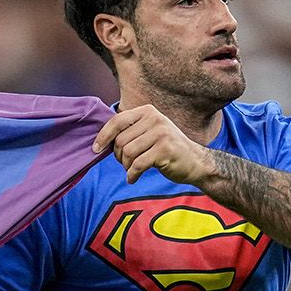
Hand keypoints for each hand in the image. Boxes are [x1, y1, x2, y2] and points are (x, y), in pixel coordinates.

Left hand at [93, 104, 211, 185]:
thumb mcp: (150, 133)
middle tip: (126, 164)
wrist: (195, 162)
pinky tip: (133, 179)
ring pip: (128, 153)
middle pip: (121, 140)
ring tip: (131, 170)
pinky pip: (137, 165)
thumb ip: (130, 131)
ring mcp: (161, 134)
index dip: (103, 136)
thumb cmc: (168, 149)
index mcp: (148, 111)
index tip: (95, 149)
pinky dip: (132, 175)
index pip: (117, 121)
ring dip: (125, 166)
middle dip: (118, 156)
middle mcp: (154, 119)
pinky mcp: (164, 150)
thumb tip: (101, 140)